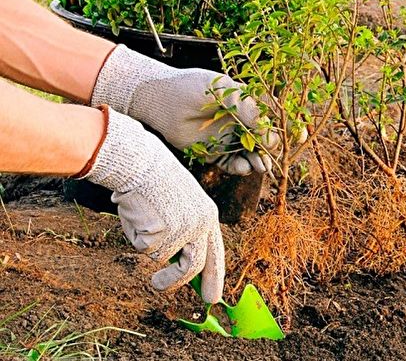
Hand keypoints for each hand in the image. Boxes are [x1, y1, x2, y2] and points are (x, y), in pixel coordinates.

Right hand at [80, 107, 224, 302]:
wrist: (141, 162)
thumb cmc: (155, 181)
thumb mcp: (180, 205)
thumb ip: (183, 232)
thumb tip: (175, 263)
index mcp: (208, 215)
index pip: (215, 253)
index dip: (214, 276)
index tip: (213, 297)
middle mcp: (201, 225)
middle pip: (194, 266)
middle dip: (176, 282)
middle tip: (158, 285)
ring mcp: (183, 230)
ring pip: (162, 258)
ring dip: (148, 247)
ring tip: (141, 224)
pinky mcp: (162, 233)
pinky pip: (144, 248)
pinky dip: (136, 236)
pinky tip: (137, 214)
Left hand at [91, 45, 275, 174]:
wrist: (157, 100)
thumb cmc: (191, 88)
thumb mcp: (225, 93)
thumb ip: (249, 111)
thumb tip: (271, 134)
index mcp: (246, 103)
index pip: (273, 117)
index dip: (287, 128)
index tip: (299, 137)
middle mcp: (239, 121)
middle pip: (265, 140)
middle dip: (274, 150)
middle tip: (276, 157)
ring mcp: (227, 138)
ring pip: (251, 154)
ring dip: (260, 161)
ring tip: (261, 166)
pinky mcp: (213, 153)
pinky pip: (232, 164)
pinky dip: (241, 168)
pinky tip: (244, 167)